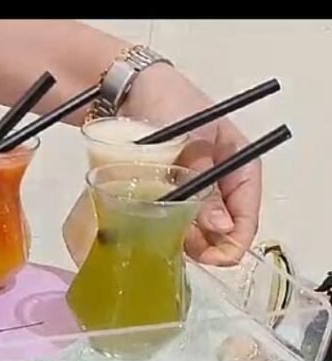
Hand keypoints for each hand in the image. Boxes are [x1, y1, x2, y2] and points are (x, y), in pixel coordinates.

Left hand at [123, 64, 261, 265]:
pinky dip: (163, 229)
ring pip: (195, 226)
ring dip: (183, 239)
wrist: (126, 89)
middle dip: (205, 244)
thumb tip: (219, 227)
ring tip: (162, 243)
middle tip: (180, 251)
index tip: (216, 259)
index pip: (247, 211)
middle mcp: (216, 178)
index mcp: (236, 161)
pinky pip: (170, 217)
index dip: (235, 239)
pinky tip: (149, 234)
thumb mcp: (191, 140)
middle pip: (221, 225)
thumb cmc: (167, 103)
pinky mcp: (164, 189)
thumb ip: (201, 182)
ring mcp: (190, 184)